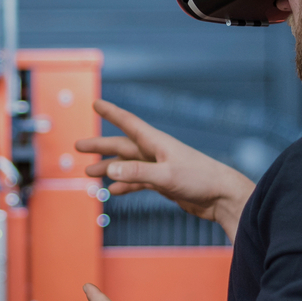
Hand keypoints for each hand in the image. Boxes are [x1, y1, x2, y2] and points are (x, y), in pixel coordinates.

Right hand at [75, 99, 254, 239]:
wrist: (222, 197)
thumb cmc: (200, 180)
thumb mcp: (166, 176)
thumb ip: (137, 173)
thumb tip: (109, 168)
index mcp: (156, 142)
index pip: (129, 122)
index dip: (111, 112)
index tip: (95, 103)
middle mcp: (156, 152)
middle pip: (122, 145)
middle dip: (100, 145)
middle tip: (79, 146)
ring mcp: (159, 167)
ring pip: (127, 165)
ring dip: (109, 168)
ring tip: (89, 172)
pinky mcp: (164, 183)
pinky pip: (137, 181)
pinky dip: (124, 185)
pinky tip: (113, 191)